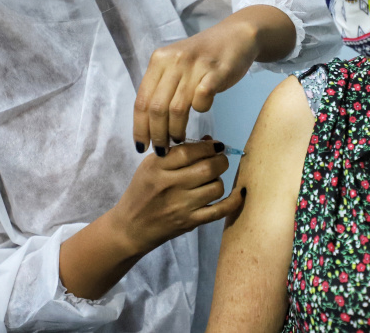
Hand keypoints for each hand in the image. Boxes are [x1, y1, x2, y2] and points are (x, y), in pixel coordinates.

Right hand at [110, 139, 242, 254]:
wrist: (131, 228)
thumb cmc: (141, 192)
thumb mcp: (150, 167)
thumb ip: (177, 153)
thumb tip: (210, 141)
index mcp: (157, 167)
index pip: (190, 151)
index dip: (208, 146)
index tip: (215, 146)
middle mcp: (170, 185)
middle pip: (208, 168)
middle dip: (220, 161)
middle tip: (219, 160)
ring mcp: (181, 206)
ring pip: (216, 186)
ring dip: (220, 180)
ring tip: (212, 179)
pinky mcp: (190, 222)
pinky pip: (220, 210)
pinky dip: (233, 201)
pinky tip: (238, 193)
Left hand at [133, 6, 294, 153]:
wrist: (236, 35)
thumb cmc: (204, 56)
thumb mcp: (176, 64)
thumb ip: (162, 86)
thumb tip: (148, 121)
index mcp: (159, 60)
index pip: (141, 100)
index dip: (140, 128)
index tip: (142, 146)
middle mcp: (173, 61)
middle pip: (157, 108)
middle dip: (157, 135)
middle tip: (163, 150)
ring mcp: (195, 66)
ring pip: (177, 108)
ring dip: (176, 130)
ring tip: (179, 140)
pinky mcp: (216, 71)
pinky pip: (202, 99)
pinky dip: (201, 110)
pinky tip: (202, 112)